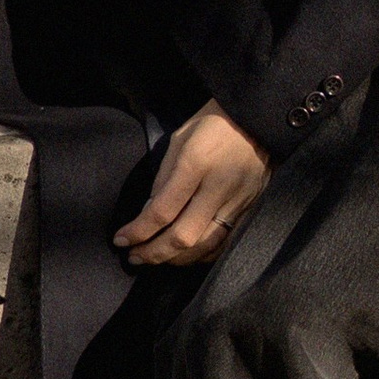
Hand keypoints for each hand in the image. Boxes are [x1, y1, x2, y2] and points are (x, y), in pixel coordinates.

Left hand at [114, 99, 272, 266]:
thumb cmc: (212, 124)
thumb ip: (163, 178)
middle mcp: (218, 187)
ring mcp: (238, 201)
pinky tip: (185, 255)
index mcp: (196, 164)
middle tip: (134, 257)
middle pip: (184, 236)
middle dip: (154, 253)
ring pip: (204, 246)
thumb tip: (148, 215)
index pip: (162, 210)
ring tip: (155, 259)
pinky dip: (201, 255)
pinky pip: (224, 243)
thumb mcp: (179, 140)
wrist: (258, 119)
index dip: (138, 231)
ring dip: (176, 259)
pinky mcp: (250, 209)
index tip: (120, 240)